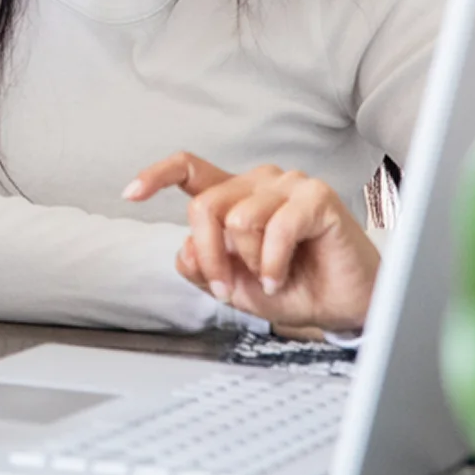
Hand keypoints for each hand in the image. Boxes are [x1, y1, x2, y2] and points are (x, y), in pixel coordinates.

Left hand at [124, 152, 378, 332]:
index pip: (188, 168)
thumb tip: (185, 250)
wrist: (344, 305)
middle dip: (209, 256)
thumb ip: (204, 268)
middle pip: (204, 206)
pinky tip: (282, 277)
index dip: (156, 176)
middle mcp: (257, 182)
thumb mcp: (236, 287)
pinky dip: (272, 264)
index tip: (130, 194)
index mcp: (234, 197)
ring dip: (248, 263)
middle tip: (225, 288)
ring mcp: (288, 185)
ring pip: (238, 219)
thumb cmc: (296, 287)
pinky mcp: (316, 197)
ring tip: (269, 279)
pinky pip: (275, 228)